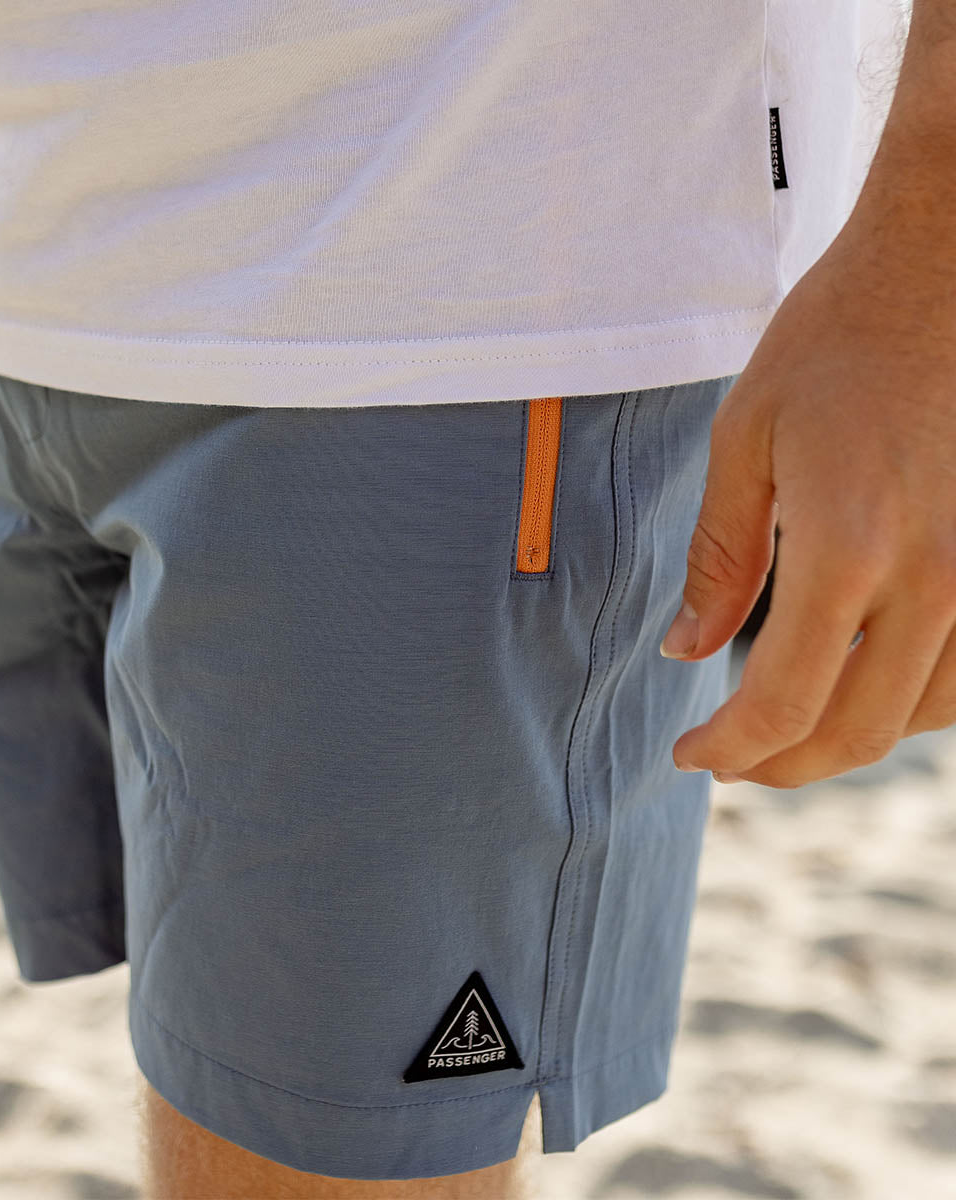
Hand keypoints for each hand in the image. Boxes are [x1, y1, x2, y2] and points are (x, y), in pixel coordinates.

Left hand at [660, 224, 955, 786]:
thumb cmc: (835, 340)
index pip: (785, 701)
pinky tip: (859, 687)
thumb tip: (687, 652)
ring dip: (843, 739)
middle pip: (857, 730)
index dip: (730, 748)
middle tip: (725, 759)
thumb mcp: (746, 442)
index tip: (689, 755)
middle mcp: (936, 575)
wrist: (946, 266)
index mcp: (849, 545)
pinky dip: (906, 704)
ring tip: (780, 732)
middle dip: (780, 763)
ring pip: (921, 715)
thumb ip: (720, 559)